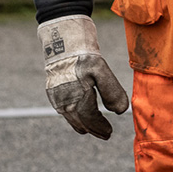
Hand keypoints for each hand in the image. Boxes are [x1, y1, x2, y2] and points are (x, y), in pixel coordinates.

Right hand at [38, 14, 128, 138]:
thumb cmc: (83, 53)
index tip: (110, 133)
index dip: (101, 128)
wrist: (61, 38)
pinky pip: (65, 109)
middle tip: (106, 133)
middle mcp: (63, 102)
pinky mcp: (52, 91)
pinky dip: (75, 114)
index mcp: (76, 99)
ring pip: (71, 118)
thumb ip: (111, 92)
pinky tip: (82, 112)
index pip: (90, 120)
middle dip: (93, 129)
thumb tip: (120, 111)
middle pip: (80, 123)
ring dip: (84, 123)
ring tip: (95, 126)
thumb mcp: (101, 70)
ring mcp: (55, 97)